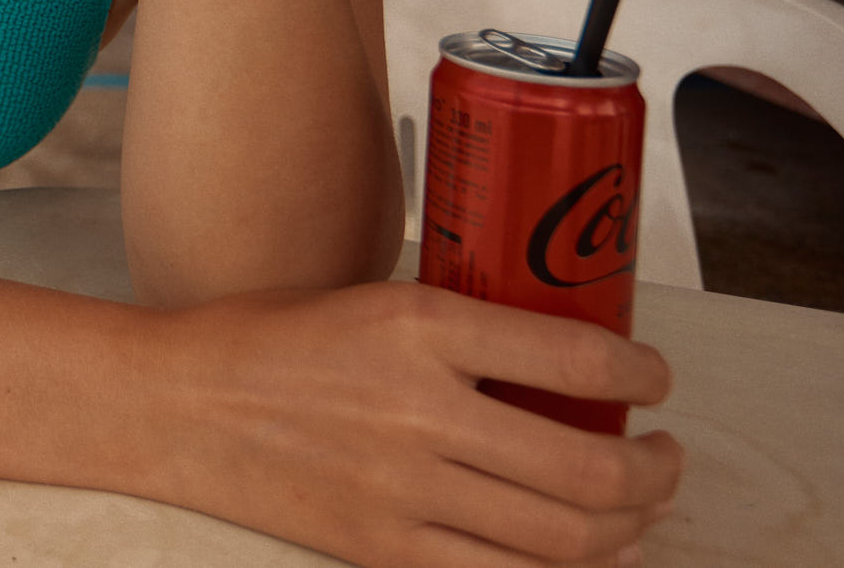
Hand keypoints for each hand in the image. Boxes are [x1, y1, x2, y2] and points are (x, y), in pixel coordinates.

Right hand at [145, 281, 682, 567]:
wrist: (178, 404)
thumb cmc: (269, 340)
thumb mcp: (373, 301)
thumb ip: (461, 332)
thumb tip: (561, 360)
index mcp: (418, 326)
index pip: (574, 356)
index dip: (642, 373)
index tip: (655, 377)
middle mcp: (420, 410)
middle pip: (588, 467)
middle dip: (656, 470)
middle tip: (665, 454)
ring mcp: (404, 491)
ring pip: (565, 536)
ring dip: (628, 525)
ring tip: (637, 507)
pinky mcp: (383, 550)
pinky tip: (580, 552)